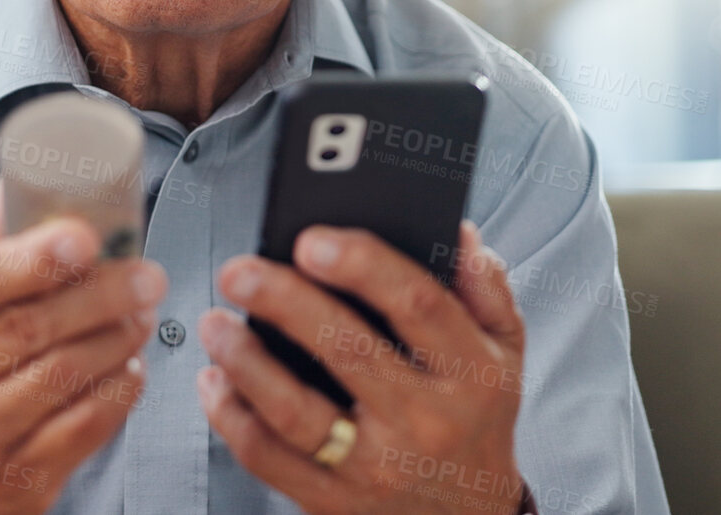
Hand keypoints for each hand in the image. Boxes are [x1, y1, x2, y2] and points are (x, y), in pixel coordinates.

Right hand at [0, 180, 167, 514]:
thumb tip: (19, 181)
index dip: (32, 258)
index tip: (84, 236)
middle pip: (27, 328)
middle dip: (99, 295)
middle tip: (145, 273)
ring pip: (63, 376)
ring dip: (118, 337)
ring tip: (143, 312)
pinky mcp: (16, 481)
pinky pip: (84, 426)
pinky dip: (119, 389)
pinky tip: (131, 365)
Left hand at [197, 221, 527, 513]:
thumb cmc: (477, 418)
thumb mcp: (505, 350)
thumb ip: (484, 286)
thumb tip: (459, 233)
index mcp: (470, 370)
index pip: (418, 304)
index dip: (362, 264)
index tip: (311, 240)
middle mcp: (425, 420)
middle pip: (346, 349)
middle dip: (284, 301)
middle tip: (241, 271)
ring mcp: (375, 465)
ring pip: (296, 411)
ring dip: (245, 361)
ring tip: (216, 323)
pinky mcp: (333, 500)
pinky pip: (269, 458)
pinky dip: (231, 416)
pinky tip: (215, 380)